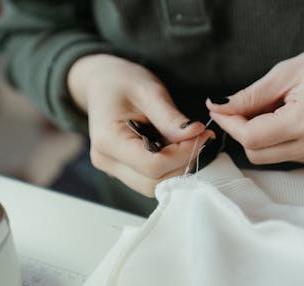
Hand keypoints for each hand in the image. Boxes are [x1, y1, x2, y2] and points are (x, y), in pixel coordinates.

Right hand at [68, 54, 213, 196]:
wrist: (102, 83)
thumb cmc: (123, 81)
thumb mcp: (149, 91)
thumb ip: (170, 117)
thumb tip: (196, 134)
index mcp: (108, 140)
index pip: (152, 165)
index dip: (182, 154)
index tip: (202, 135)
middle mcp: (106, 161)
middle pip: (153, 182)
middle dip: (183, 163)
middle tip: (200, 138)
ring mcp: (112, 169)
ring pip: (154, 185)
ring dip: (178, 168)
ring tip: (189, 141)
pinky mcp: (122, 171)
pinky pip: (150, 179)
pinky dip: (170, 167)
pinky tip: (177, 147)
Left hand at [207, 36, 303, 166]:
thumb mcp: (286, 72)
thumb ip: (250, 96)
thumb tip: (217, 107)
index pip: (252, 138)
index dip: (229, 124)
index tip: (218, 109)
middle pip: (256, 153)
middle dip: (241, 131)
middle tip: (243, 106)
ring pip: (267, 157)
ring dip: (258, 136)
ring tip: (273, 108)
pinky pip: (284, 156)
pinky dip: (275, 140)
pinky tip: (287, 119)